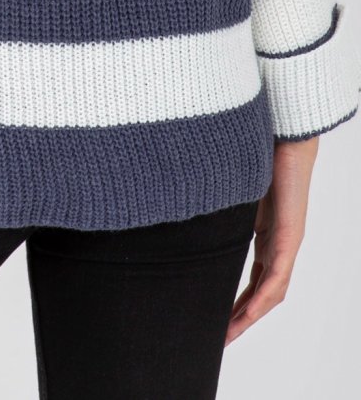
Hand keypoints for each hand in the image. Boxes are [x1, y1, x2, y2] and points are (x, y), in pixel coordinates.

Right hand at [225, 135, 318, 344]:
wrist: (286, 136)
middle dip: (241, 317)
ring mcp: (287, 242)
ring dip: (250, 315)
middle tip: (220, 338)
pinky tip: (249, 312)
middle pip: (263, 292)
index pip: (253, 278)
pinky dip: (262, 297)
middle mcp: (279, 243)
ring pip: (271, 291)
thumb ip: (216, 203)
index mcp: (267, 234)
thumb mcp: (230, 188)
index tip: (219, 319)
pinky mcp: (290, 235)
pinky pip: (276, 276)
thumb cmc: (259, 153)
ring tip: (229, 334)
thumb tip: (183, 200)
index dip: (238, 301)